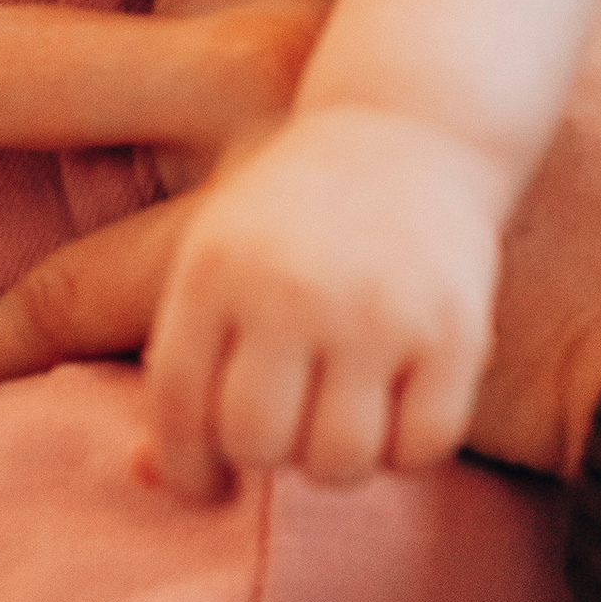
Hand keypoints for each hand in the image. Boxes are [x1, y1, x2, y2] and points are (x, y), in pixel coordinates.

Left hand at [147, 102, 501, 499]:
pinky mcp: (455, 329)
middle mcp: (290, 287)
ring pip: (338, 464)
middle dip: (269, 453)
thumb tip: (145, 475)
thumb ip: (182, 362)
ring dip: (337, 457)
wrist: (412, 122)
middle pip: (257, 444)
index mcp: (216, 267)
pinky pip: (421, 451)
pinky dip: (409, 448)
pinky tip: (401, 400)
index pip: (179, 408)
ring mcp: (377, 309)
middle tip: (292, 419)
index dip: (188, 469)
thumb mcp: (220, 256)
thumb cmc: (298, 214)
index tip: (212, 479)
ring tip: (343, 408)